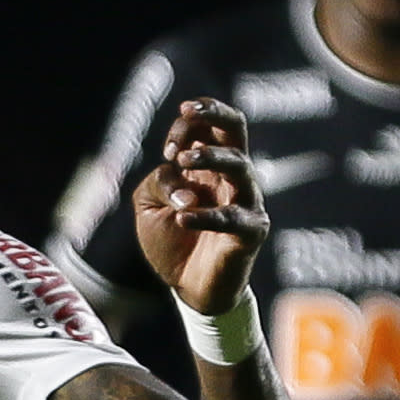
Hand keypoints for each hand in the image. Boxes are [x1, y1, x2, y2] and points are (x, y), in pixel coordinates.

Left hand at [130, 97, 269, 313]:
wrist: (190, 289)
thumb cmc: (172, 242)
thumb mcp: (149, 205)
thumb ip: (157, 182)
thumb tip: (176, 171)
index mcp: (208, 165)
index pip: (209, 125)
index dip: (188, 123)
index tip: (168, 148)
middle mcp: (231, 176)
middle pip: (236, 129)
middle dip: (214, 112)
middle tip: (186, 111)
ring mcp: (245, 201)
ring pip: (240, 165)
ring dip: (210, 157)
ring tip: (180, 161)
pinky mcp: (250, 231)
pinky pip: (233, 217)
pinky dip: (205, 215)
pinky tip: (181, 217)